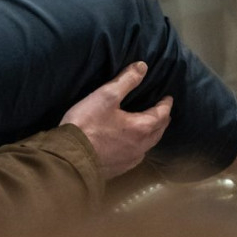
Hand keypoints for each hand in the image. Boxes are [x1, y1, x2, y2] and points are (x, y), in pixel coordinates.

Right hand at [60, 62, 171, 178]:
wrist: (68, 158)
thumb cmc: (87, 124)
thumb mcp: (106, 96)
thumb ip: (126, 80)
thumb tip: (143, 67)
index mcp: (142, 128)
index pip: (162, 114)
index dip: (166, 104)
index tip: (168, 98)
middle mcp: (141, 146)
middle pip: (158, 131)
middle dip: (162, 119)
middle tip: (162, 111)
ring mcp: (130, 160)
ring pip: (148, 145)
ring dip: (152, 134)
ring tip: (150, 126)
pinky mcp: (118, 169)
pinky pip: (136, 156)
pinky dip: (139, 146)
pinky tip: (132, 145)